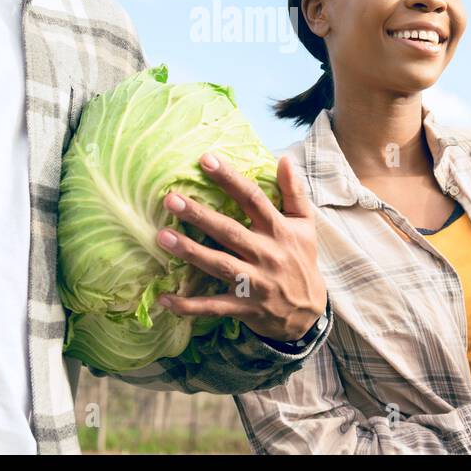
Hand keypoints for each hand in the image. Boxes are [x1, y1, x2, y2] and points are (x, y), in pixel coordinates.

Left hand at [154, 153, 326, 342]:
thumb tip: (284, 158)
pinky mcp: (245, 308)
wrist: (309, 312)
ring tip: (161, 237)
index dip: (230, 179)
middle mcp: (267, 254)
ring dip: (190, 252)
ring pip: (220, 265)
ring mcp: (255, 282)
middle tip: (170, 199)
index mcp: (279, 230)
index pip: (253, 198)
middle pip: (229, 231)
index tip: (206, 159)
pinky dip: (189, 305)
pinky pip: (213, 307)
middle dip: (199, 215)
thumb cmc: (301, 260)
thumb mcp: (305, 225)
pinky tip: (164, 298)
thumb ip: (294, 191)